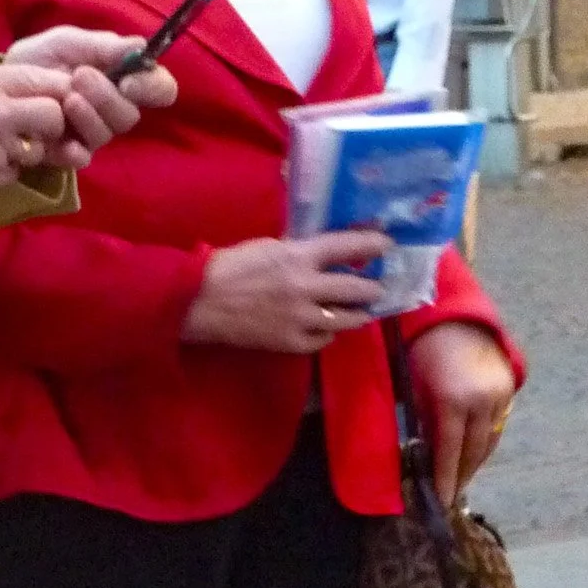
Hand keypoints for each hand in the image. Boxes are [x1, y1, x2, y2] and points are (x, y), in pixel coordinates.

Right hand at [0, 61, 73, 203]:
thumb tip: (29, 84)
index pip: (47, 81)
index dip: (57, 91)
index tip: (51, 98)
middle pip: (54, 115)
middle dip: (51, 122)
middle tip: (35, 127)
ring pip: (40, 149)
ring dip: (30, 149)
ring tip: (2, 146)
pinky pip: (17, 172)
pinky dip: (7, 169)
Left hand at [6, 27, 177, 171]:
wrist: (4, 80)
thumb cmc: (42, 58)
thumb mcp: (67, 42)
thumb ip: (102, 45)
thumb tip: (139, 46)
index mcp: (123, 79)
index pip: (159, 89)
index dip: (153, 87)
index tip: (130, 80)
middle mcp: (113, 109)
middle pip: (130, 115)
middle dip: (107, 97)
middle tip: (80, 76)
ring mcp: (92, 133)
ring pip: (107, 135)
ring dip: (88, 116)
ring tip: (66, 97)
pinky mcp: (69, 152)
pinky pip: (82, 158)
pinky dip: (74, 149)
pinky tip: (60, 138)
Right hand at [181, 231, 393, 351]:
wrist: (200, 302)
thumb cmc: (230, 267)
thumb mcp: (268, 247)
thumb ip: (299, 250)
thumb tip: (325, 251)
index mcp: (298, 256)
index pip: (347, 247)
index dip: (372, 245)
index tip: (387, 246)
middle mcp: (306, 287)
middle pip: (356, 289)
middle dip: (373, 288)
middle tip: (379, 288)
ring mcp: (300, 318)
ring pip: (346, 319)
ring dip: (358, 314)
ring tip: (361, 312)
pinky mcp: (291, 342)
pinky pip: (323, 340)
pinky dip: (327, 333)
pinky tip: (325, 328)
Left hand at [405, 320, 517, 504]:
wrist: (453, 317)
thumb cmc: (422, 351)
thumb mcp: (414, 388)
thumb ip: (422, 422)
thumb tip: (423, 457)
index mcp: (453, 400)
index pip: (450, 451)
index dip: (446, 479)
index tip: (443, 501)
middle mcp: (481, 401)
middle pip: (474, 451)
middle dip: (462, 476)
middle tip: (451, 494)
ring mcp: (499, 395)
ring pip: (489, 442)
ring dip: (475, 463)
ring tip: (461, 479)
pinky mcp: (509, 390)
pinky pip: (497, 426)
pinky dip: (485, 443)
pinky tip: (473, 454)